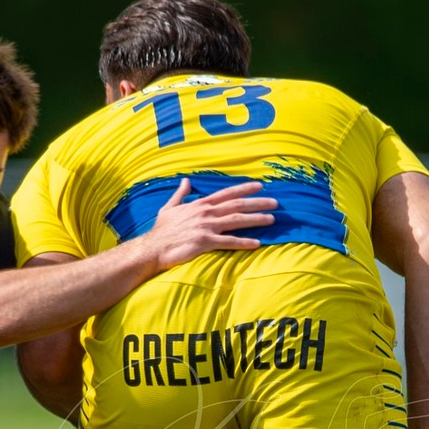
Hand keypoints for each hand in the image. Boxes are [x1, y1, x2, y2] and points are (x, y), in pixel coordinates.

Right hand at [146, 178, 273, 270]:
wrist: (153, 248)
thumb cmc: (162, 230)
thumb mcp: (170, 207)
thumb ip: (181, 194)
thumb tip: (186, 181)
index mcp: (200, 204)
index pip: (227, 193)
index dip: (244, 188)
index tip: (260, 185)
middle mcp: (205, 213)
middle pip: (237, 205)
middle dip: (258, 203)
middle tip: (276, 203)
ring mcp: (206, 227)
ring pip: (236, 220)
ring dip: (256, 219)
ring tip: (272, 219)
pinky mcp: (205, 242)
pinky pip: (228, 242)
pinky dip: (244, 242)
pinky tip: (257, 244)